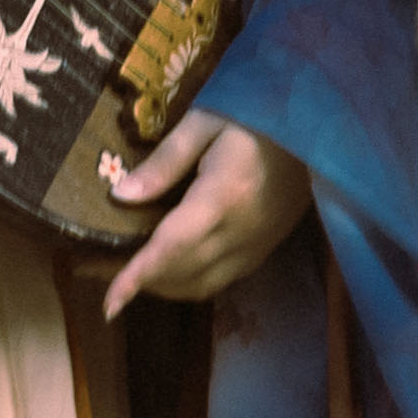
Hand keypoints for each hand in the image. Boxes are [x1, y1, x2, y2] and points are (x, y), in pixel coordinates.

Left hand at [99, 113, 311, 317]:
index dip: (137, 278)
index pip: (171, 248)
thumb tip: (120, 196)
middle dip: (139, 283)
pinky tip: (170, 266)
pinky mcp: (268, 246)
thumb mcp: (203, 123)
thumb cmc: (255, 113)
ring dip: (165, 287)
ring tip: (129, 275)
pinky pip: (224, 278)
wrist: (319, 126)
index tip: (108, 303)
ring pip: (204, 284)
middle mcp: (242, 232)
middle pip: (182, 273)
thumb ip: (163, 163)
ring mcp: (259, 244)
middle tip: (98, 272)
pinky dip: (191, 281)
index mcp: (222, 197)